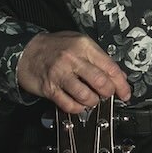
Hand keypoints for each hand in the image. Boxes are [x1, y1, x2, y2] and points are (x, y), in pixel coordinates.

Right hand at [15, 32, 131, 114]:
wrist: (26, 51)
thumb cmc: (55, 47)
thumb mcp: (79, 43)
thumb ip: (98, 57)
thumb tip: (118, 75)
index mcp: (84, 46)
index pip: (110, 68)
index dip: (121, 84)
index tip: (125, 93)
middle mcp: (73, 59)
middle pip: (101, 83)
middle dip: (108, 94)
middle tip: (106, 95)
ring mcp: (60, 74)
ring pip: (86, 96)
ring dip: (92, 102)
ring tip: (91, 99)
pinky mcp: (50, 88)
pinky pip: (69, 105)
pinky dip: (77, 108)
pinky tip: (78, 104)